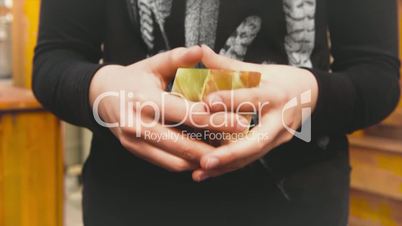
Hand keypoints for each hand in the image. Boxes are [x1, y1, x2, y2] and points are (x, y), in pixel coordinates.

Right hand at [89, 46, 247, 171]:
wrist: (99, 96)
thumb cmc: (132, 78)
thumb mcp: (152, 65)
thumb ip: (176, 58)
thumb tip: (200, 50)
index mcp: (146, 100)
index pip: (189, 115)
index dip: (218, 120)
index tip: (241, 123)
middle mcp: (138, 125)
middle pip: (185, 144)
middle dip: (215, 147)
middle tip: (239, 144)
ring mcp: (135, 142)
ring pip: (177, 161)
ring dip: (203, 159)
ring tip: (225, 152)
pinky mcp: (135, 151)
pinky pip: (167, 164)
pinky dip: (188, 162)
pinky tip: (204, 155)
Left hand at [192, 45, 318, 180]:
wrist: (310, 94)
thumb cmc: (280, 79)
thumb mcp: (257, 68)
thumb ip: (227, 65)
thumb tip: (200, 51)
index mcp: (276, 93)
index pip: (253, 97)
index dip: (230, 99)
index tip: (207, 102)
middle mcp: (280, 118)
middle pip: (257, 140)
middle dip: (230, 153)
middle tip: (205, 161)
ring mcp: (280, 136)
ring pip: (252, 156)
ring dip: (225, 167)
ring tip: (199, 173)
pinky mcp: (275, 145)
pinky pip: (252, 158)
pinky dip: (230, 166)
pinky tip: (209, 172)